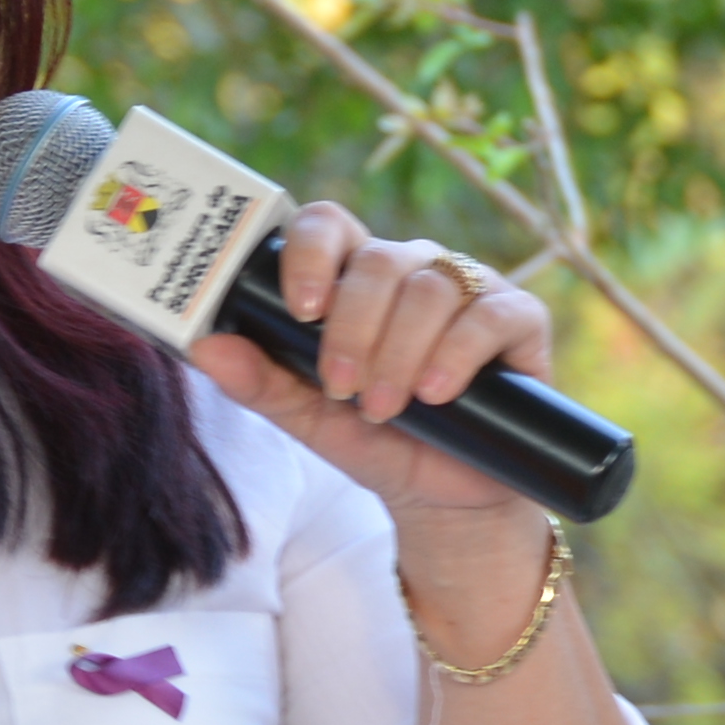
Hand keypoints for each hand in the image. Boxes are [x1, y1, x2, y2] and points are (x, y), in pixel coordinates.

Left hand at [192, 204, 556, 519]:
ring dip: (400, 352)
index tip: (301, 311)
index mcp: (359, 279)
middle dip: (354, 330)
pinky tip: (436, 392)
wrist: (449, 498)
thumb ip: (260, 383)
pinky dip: (458, 354)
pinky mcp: (519, 318)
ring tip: (387, 407)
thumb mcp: (310, 421)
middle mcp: (415, 271)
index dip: (312, 253)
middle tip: (343, 390)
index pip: (331, 226)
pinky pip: (491, 313)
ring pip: (431, 288)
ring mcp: (471, 289)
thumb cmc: (380, 443)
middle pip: (381, 261)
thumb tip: (206, 348)